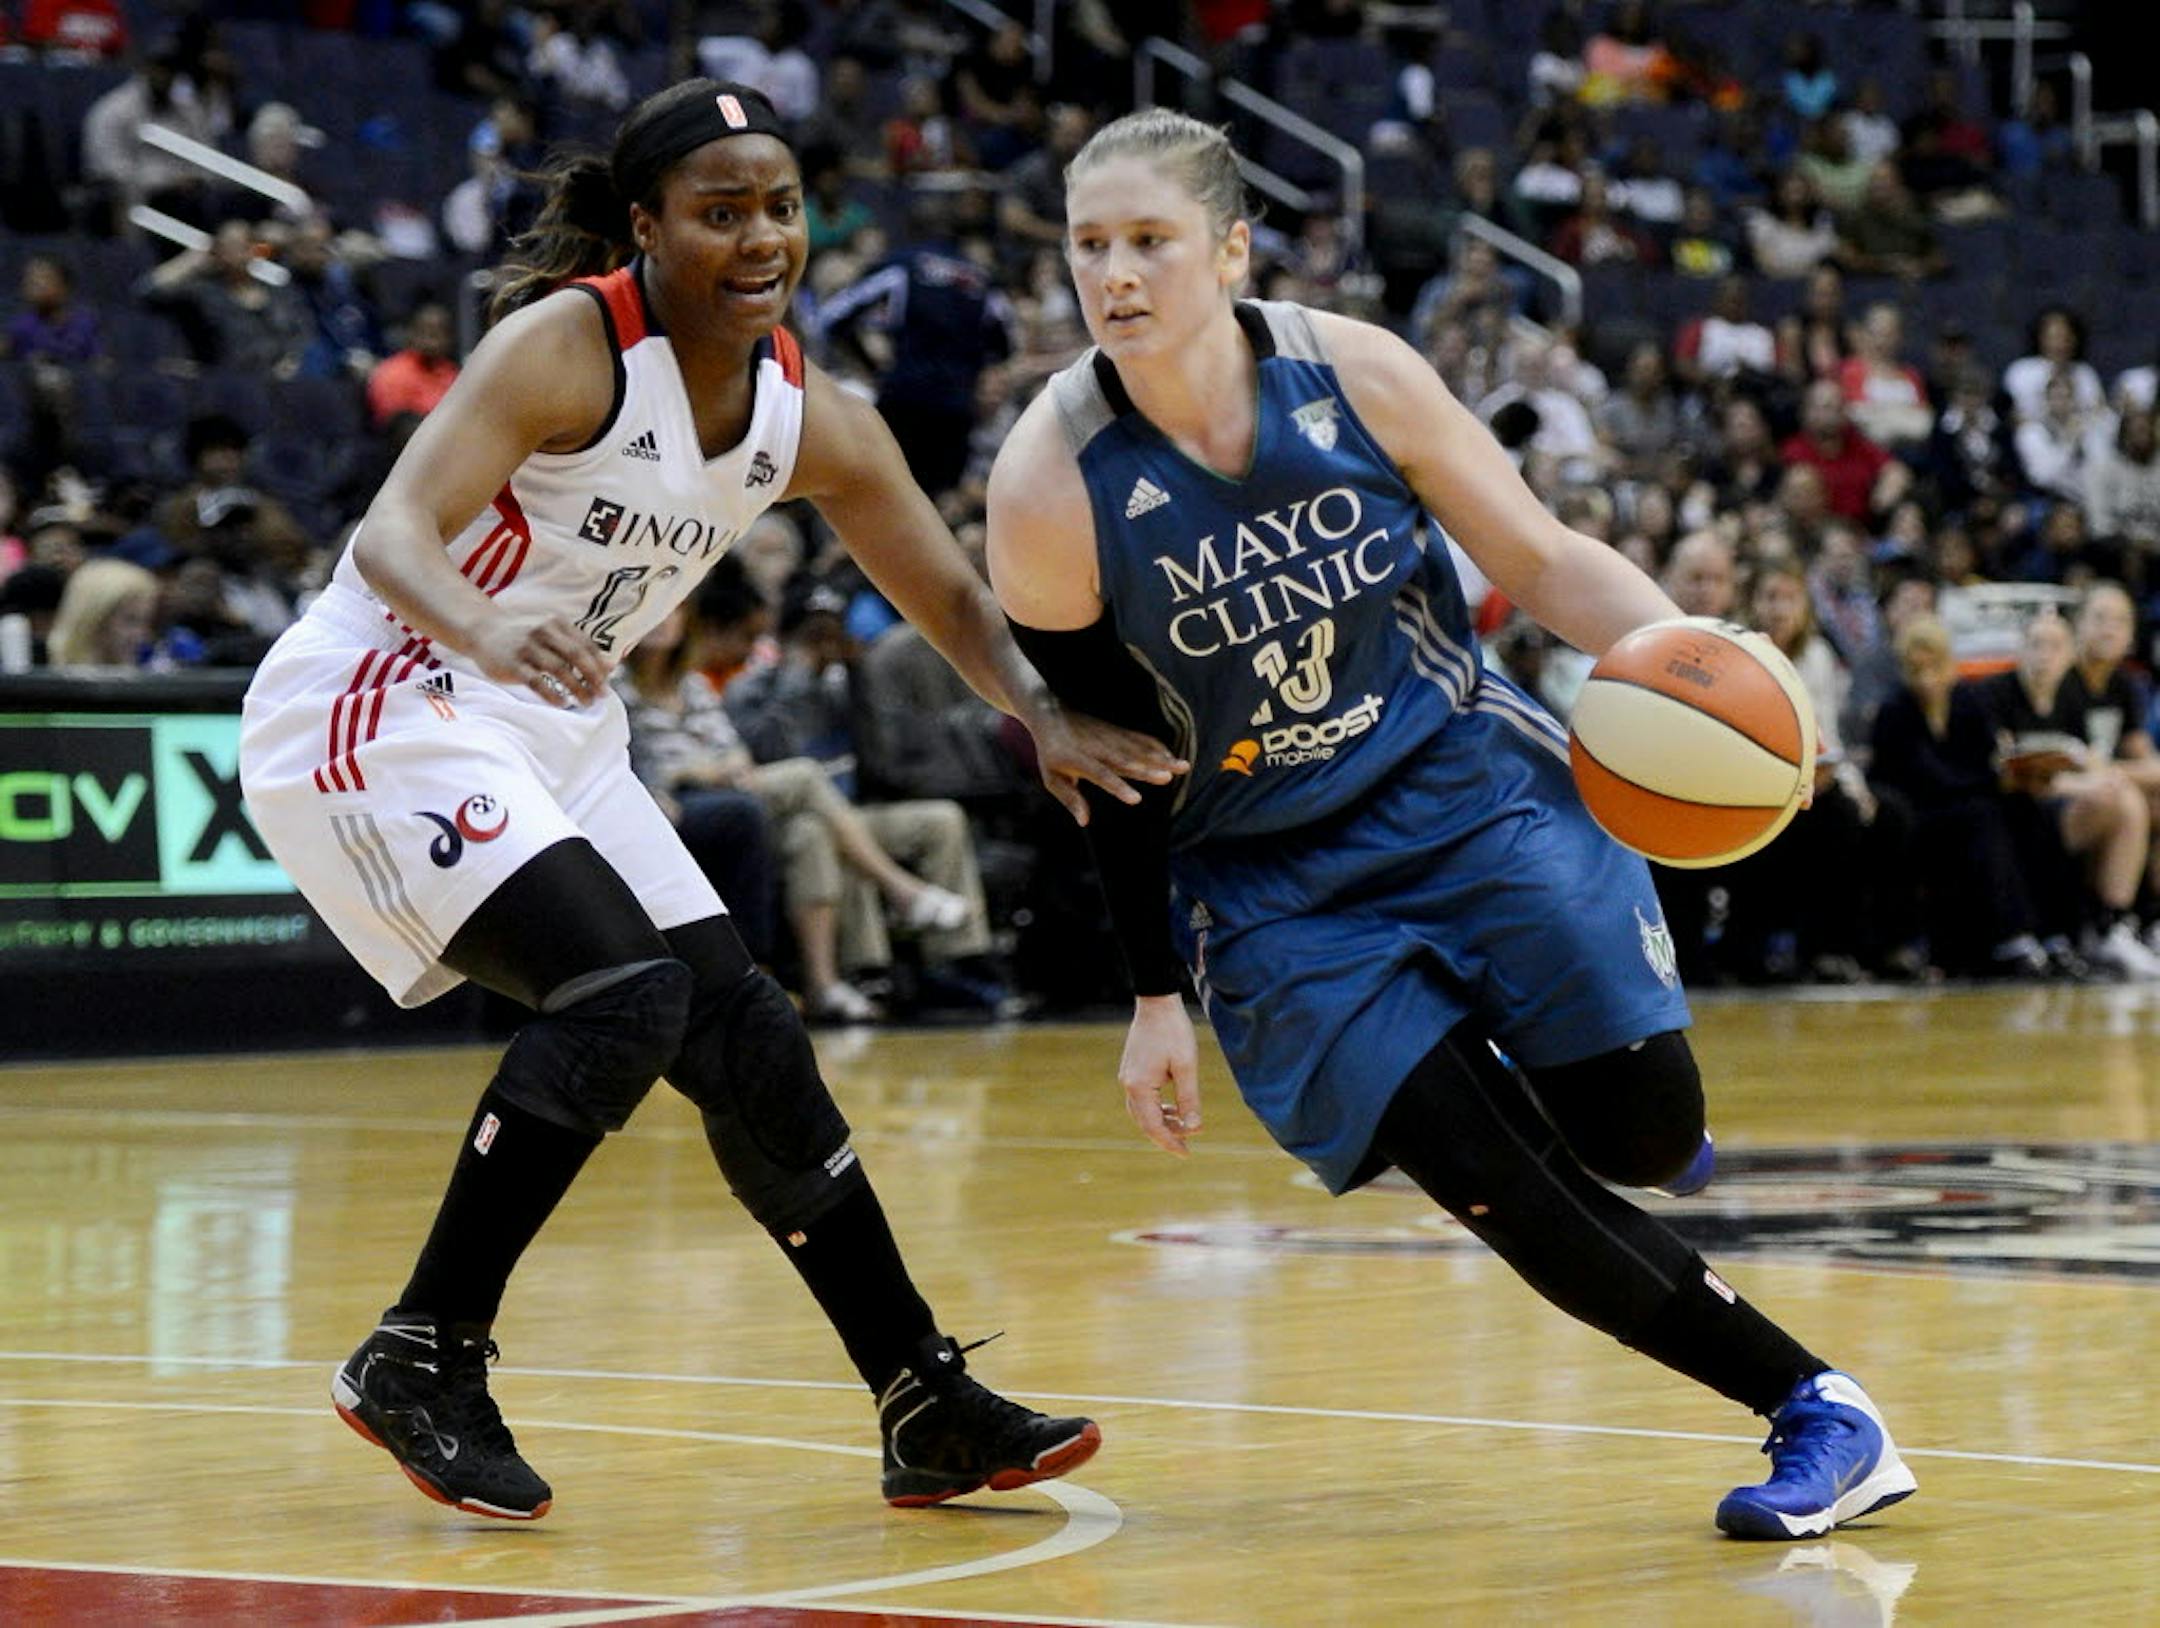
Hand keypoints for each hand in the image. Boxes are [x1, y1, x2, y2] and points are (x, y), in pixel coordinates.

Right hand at [467, 612, 608, 708]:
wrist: (482, 630)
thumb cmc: (524, 635)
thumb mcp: (551, 632)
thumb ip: (579, 646)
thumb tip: (612, 667)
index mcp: (556, 622)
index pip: (586, 645)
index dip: (599, 665)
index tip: (607, 682)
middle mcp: (542, 631)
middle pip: (576, 656)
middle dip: (593, 677)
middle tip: (602, 695)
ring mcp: (526, 647)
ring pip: (559, 669)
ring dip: (576, 688)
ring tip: (586, 702)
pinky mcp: (512, 664)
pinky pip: (536, 681)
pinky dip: (551, 694)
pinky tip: (562, 703)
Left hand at [1025, 703, 1188, 824]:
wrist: (1051, 714)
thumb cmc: (1051, 753)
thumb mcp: (1052, 778)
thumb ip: (1070, 799)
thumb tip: (1085, 821)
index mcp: (1078, 760)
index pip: (1102, 775)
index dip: (1119, 787)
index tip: (1137, 799)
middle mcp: (1097, 747)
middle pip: (1126, 760)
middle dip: (1148, 769)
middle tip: (1168, 778)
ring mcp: (1109, 737)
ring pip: (1138, 748)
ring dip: (1161, 757)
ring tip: (1183, 767)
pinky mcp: (1117, 731)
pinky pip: (1140, 738)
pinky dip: (1158, 746)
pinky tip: (1173, 757)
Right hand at [1119, 993, 1201, 1155]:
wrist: (1156, 1002)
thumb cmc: (1174, 1032)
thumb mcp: (1187, 1066)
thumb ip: (1189, 1099)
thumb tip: (1194, 1127)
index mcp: (1139, 1086)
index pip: (1153, 1125)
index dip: (1170, 1142)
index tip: (1186, 1154)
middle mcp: (1128, 1083)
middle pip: (1144, 1121)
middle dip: (1166, 1135)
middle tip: (1187, 1145)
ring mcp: (1128, 1076)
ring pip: (1142, 1111)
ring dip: (1163, 1122)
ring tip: (1185, 1126)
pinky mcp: (1132, 1070)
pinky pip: (1142, 1098)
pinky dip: (1158, 1108)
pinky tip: (1174, 1107)